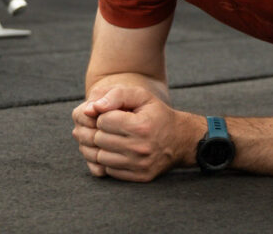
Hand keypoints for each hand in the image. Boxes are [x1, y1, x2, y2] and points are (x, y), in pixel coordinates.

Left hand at [71, 86, 192, 181]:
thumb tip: (90, 108)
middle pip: (98, 139)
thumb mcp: (142, 96)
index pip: (102, 120)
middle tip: (113, 128)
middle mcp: (140, 148)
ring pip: (100, 157)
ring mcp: (140, 165)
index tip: (116, 115)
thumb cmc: (157, 114)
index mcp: (140, 126)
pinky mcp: (140, 177)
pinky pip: (109, 171)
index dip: (105, 115)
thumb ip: (116, 95)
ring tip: (115, 139)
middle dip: (102, 131)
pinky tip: (120, 152)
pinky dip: (110, 161)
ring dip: (103, 147)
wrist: (181, 140)